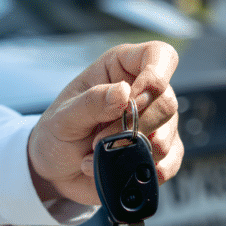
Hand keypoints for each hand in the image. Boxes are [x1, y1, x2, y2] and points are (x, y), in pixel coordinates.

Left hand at [28, 41, 183, 206]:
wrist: (56, 170)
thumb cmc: (57, 134)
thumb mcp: (64, 117)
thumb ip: (91, 103)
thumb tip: (124, 92)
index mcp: (122, 68)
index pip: (159, 55)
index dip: (154, 76)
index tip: (130, 100)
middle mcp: (144, 93)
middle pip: (167, 102)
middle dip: (134, 126)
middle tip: (99, 140)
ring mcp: (155, 124)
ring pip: (167, 135)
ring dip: (130, 152)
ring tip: (98, 155)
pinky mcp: (157, 154)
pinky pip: (168, 163)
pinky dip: (142, 171)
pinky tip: (118, 170)